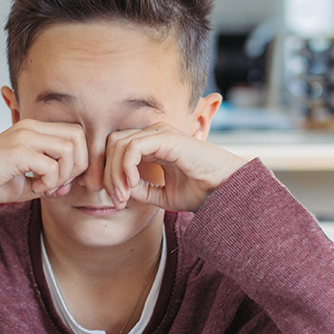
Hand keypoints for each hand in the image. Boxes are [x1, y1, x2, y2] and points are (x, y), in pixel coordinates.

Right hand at [0, 119, 88, 221]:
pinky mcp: (18, 151)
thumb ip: (49, 182)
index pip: (75, 133)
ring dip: (63, 175)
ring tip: (44, 187)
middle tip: (58, 185)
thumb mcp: (26, 182)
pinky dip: (49, 183)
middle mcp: (31, 127)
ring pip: (69, 149)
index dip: (77, 159)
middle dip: (77, 166)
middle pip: (78, 136)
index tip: (62, 181)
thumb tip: (69, 187)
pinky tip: (34, 188)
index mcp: (33, 129)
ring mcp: (24, 136)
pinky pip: (52, 166)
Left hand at [103, 122, 247, 211]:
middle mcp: (154, 134)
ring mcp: (159, 132)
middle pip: (112, 144)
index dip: (111, 174)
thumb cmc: (199, 191)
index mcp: (152, 144)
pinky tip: (132, 185)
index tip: (118, 201)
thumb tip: (119, 189)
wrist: (225, 190)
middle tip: (117, 200)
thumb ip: (139, 189)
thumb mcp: (160, 194)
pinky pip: (132, 147)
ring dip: (115, 174)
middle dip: (109, 174)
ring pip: (118, 145)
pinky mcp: (165, 137)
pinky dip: (126, 167)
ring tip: (124, 196)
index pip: (117, 149)